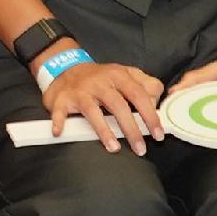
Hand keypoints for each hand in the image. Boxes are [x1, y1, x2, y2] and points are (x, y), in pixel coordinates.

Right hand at [35, 47, 163, 150]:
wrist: (65, 67)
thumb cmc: (100, 77)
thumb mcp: (125, 74)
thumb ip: (146, 85)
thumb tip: (156, 104)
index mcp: (118, 75)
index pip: (139, 94)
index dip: (150, 115)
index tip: (158, 134)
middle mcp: (99, 81)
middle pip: (118, 105)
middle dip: (131, 128)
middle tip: (140, 148)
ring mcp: (80, 90)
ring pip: (93, 111)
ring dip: (104, 130)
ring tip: (114, 148)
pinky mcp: (62, 98)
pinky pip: (60, 112)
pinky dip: (59, 122)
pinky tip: (59, 133)